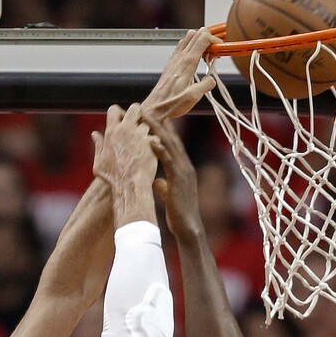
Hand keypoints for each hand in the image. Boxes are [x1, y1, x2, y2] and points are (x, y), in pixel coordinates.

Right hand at [92, 103, 156, 188]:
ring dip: (146, 131)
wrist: (129, 187)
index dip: (119, 113)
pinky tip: (152, 152)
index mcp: (111, 132)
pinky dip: (155, 144)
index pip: (114, 109)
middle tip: (138, 124)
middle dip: (137, 114)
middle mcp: (126, 130)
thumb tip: (94, 134)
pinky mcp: (152, 143)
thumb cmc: (112, 179)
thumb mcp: (99, 163)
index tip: (122, 120)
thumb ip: (98, 146)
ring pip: (147, 124)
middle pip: (134, 108)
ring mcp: (140, 135)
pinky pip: (156, 137)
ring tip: (144, 144)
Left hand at [141, 28, 220, 122]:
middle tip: (214, 52)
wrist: (155, 108)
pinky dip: (192, 47)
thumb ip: (206, 85)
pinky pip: (182, 46)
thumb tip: (212, 79)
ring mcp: (175, 59)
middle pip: (197, 33)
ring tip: (206, 55)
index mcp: (187, 63)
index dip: (214, 40)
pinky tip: (195, 60)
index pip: (203, 38)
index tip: (219, 50)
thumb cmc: (171, 104)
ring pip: (188, 37)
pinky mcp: (171, 63)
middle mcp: (180, 57)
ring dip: (200, 41)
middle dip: (209, 39)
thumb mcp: (193, 97)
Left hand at [147, 117, 201, 238]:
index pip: (173, 144)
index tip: (153, 116)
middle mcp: (186, 166)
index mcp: (183, 169)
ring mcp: (183, 172)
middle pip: (172, 139)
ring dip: (158, 130)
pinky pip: (169, 161)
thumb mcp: (170, 196)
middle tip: (148, 107)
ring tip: (147, 116)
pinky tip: (151, 140)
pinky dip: (160, 150)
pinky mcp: (178, 180)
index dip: (164, 130)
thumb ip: (164, 186)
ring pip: (170, 146)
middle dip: (160, 123)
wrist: (189, 229)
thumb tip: (156, 181)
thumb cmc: (179, 215)